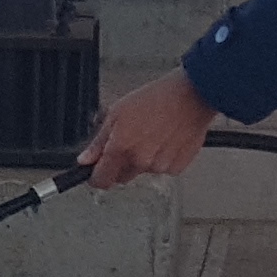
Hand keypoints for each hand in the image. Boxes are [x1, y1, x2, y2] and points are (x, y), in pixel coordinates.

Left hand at [82, 69, 216, 187]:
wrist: (192, 96)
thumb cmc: (156, 98)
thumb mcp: (118, 112)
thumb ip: (99, 141)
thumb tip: (85, 159)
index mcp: (121, 148)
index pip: (102, 180)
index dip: (96, 177)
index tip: (97, 172)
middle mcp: (140, 161)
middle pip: (122, 177)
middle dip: (121, 165)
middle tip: (130, 141)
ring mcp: (160, 166)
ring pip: (143, 171)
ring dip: (144, 160)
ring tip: (153, 134)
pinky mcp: (177, 166)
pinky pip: (163, 169)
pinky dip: (162, 159)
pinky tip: (167, 139)